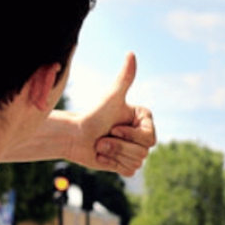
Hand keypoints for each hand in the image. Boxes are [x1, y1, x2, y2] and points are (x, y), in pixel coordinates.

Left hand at [72, 54, 156, 176]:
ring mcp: (135, 151)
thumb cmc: (93, 114)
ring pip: (136, 162)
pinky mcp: (126, 165)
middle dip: (119, 146)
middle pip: (143, 152)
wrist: (74, 135)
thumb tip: (131, 54)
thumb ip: (125, 78)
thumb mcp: (112, 97)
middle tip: (103, 138)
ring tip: (100, 145)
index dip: (130, 135)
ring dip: (113, 155)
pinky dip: (112, 165)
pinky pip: (128, 171)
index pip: (150, 138)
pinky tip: (102, 155)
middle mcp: (143, 136)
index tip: (113, 127)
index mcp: (145, 121)